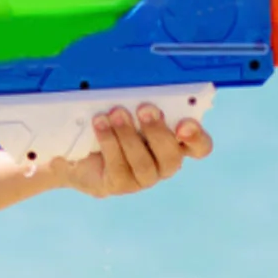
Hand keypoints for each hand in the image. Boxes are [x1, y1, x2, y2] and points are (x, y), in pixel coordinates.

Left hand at [50, 104, 212, 198]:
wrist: (77, 146)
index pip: (199, 146)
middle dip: (158, 131)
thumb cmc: (111, 120)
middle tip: (144, 108)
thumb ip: (143, 102)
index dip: (196, 137)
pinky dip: (109, 142)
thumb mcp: (129, 107)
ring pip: (144, 164)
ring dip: (129, 135)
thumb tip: (144, 92)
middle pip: (172, 157)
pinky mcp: (119, 185)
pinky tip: (100, 125)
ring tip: (115, 113)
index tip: (184, 123)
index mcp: (174, 142)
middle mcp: (163, 164)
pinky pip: (118, 167)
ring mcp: (142, 178)